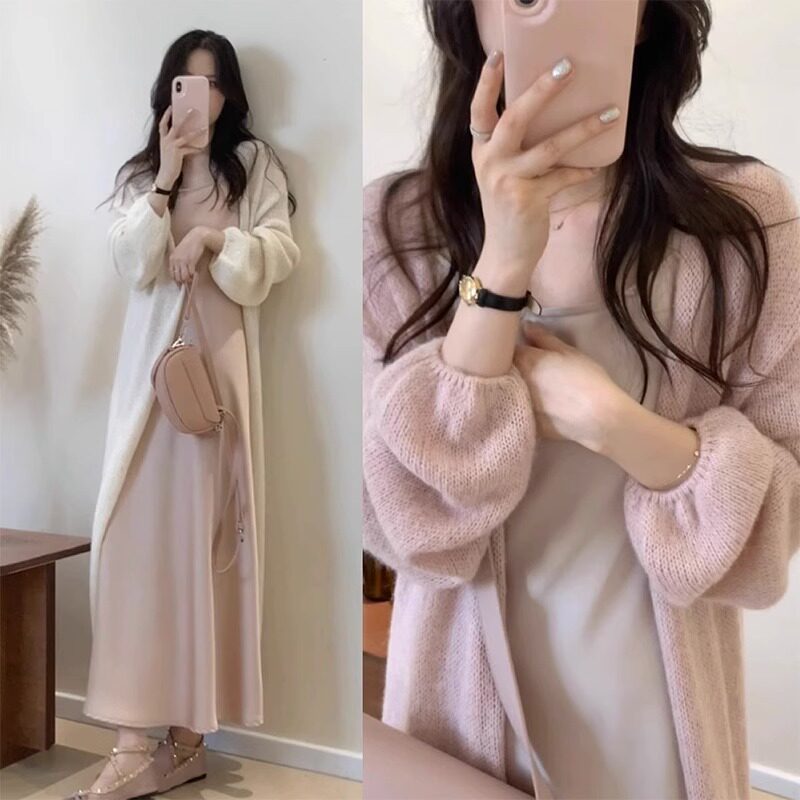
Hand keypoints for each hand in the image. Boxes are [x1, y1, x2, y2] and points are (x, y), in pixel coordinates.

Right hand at [155, 106, 208, 189]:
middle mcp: (166, 141)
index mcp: (163, 139)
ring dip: (196, 132)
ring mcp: (172, 146)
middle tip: (192, 110)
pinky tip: (202, 148)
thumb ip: (172, 143)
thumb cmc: (168, 163)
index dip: (166, 115)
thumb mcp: (168, 150)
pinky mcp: (177, 153)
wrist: (165, 175)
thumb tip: (183, 137)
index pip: (163, 124)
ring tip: (204, 128)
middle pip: (175, 125)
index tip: (170, 107)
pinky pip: (190, 149)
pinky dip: (196, 149)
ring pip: (185, 137)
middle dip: (184, 118)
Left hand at [169, 226, 208, 286]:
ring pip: (183, 277)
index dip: (176, 280)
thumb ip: (177, 261)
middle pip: (177, 277)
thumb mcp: (179, 252)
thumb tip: (180, 272)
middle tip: (188, 283)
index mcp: (172, 258)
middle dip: (182, 282)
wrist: (197, 237)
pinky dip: (193, 276)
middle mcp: (176, 260)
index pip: (172, 274)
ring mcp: (183, 261)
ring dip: (188, 280)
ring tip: (192, 279)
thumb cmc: (189, 245)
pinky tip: (195, 274)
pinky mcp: (191, 261)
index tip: (181, 283)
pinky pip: (191, 273)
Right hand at [470, 51, 621, 292]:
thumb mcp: (500, 175)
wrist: (504, 254)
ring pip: (549, 147)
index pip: (479, 111)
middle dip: (542, 90)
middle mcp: (490, 163)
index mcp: (482, 152)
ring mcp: (507, 182)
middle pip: (515, 118)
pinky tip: (596, 168)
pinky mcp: (528, 200)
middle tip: (567, 67)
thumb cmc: (508, 211)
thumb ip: (513, 149)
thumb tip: (549, 117)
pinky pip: (563, 178)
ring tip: (611, 114)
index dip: (486, 83)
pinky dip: (582, 172)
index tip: (499, 55)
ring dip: (583, 129)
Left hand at [514, 320, 625, 451]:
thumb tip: (525, 326)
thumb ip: (543, 338)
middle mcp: (514, 381)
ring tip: (537, 391)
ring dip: (516, 388)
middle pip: (504, 372)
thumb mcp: (568, 352)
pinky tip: (539, 409)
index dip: (512, 350)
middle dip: (511, 369)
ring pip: (509, 392)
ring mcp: (517, 404)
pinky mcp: (524, 423)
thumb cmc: (586, 378)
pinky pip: (518, 412)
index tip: (521, 352)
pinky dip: (523, 408)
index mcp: (524, 360)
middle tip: (531, 372)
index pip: (506, 350)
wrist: (598, 416)